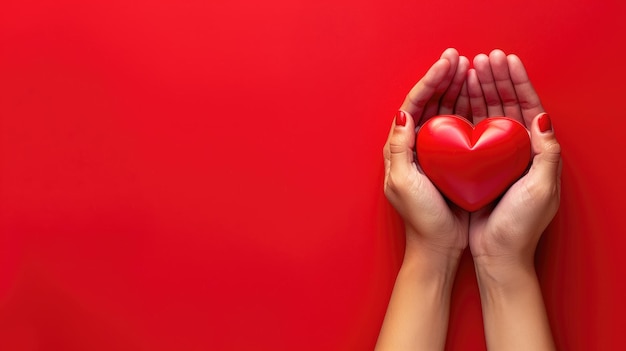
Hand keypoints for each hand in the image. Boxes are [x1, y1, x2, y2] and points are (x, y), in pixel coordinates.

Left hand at [383, 48, 470, 261]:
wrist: (438, 246)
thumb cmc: (420, 217)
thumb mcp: (403, 182)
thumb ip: (399, 148)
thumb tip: (402, 114)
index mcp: (398, 147)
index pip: (412, 104)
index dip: (429, 81)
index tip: (447, 63)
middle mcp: (414, 145)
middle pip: (428, 103)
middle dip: (442, 78)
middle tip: (459, 58)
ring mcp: (433, 152)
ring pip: (444, 111)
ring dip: (455, 89)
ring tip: (470, 69)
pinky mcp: (451, 160)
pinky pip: (459, 127)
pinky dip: (467, 109)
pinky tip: (479, 97)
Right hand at [467, 49, 561, 272]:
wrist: (496, 255)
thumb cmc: (521, 225)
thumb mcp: (541, 188)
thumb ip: (545, 152)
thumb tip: (542, 117)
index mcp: (535, 152)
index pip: (527, 107)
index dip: (517, 81)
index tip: (504, 61)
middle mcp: (513, 150)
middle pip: (504, 105)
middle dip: (494, 79)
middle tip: (480, 58)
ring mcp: (491, 157)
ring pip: (485, 115)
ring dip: (476, 90)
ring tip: (466, 69)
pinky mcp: (471, 166)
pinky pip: (466, 132)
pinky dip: (461, 113)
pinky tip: (453, 98)